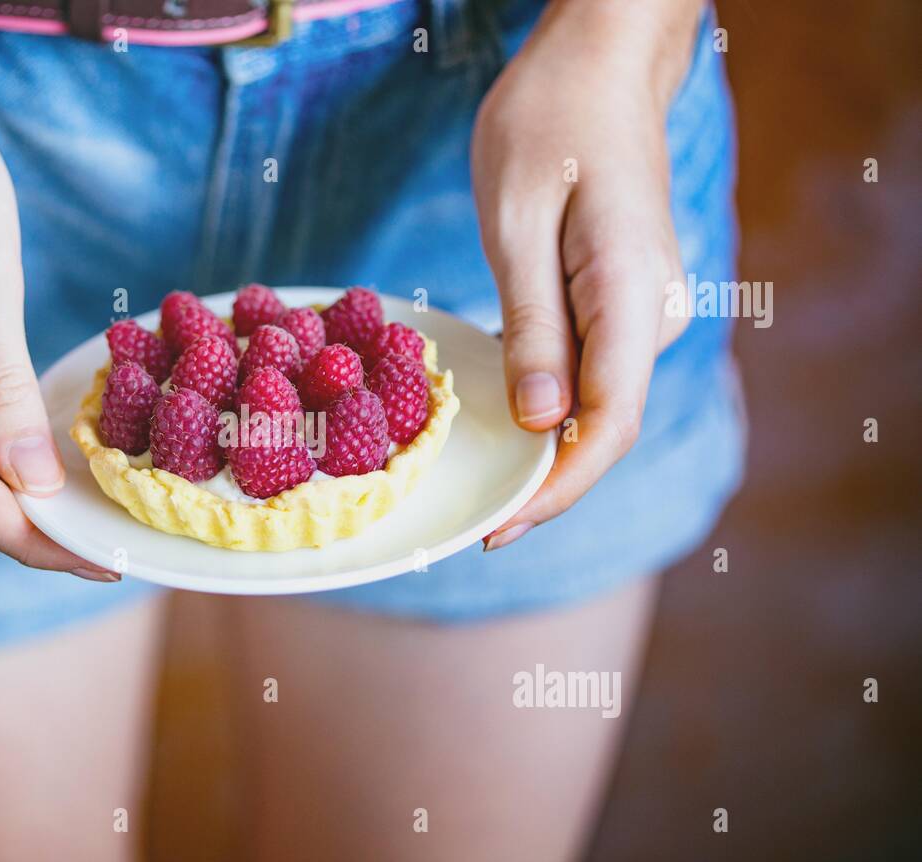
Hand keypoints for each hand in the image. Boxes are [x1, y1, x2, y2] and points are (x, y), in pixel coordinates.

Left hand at [472, 0, 702, 550]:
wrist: (599, 66)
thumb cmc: (551, 122)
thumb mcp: (519, 223)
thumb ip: (534, 326)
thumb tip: (542, 424)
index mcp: (633, 295)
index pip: (607, 423)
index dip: (555, 488)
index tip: (498, 529)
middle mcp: (655, 313)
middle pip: (604, 425)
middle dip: (543, 481)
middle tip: (472, 523)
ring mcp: (647, 309)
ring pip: (596, 404)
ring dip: (543, 448)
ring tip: (477, 482)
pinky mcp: (627, 302)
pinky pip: (590, 372)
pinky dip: (546, 404)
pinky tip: (502, 421)